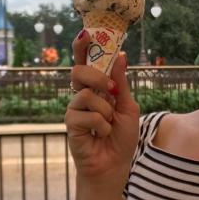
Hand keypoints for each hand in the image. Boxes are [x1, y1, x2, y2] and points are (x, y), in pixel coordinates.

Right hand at [65, 30, 139, 192]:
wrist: (115, 166)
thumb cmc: (121, 138)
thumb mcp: (128, 107)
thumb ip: (121, 83)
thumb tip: (120, 54)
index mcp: (95, 89)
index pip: (85, 63)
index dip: (82, 47)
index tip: (85, 33)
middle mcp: (81, 96)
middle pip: (80, 71)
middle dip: (98, 77)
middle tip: (113, 92)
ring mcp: (74, 110)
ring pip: (86, 94)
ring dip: (106, 110)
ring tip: (109, 124)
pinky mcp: (70, 125)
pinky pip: (87, 115)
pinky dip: (102, 126)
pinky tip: (102, 136)